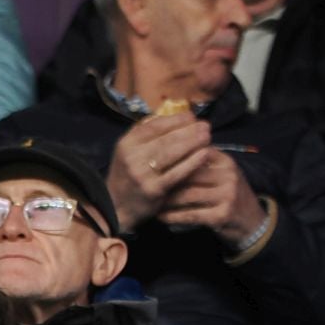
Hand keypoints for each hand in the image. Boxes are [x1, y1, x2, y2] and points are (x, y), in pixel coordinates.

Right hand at [105, 113, 213, 231]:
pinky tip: (205, 155)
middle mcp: (133, 157)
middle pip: (166, 138)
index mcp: (127, 143)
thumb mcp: (128, 150)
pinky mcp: (154, 190)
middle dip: (189, 130)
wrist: (116, 207)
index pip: (154, 126)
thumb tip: (172, 116)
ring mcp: (143, 174)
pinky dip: (192, 162)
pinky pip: (177, 173)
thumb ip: (145, 132)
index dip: (176, 119)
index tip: (192, 117)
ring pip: (172, 153)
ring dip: (193, 143)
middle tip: (206, 126)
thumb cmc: (127, 175)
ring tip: (207, 137)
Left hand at [157, 149, 266, 246]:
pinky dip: (173, 217)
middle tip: (145, 183)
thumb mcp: (222, 174)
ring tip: (151, 201)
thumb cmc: (229, 196)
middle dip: (165, 179)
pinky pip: (191, 215)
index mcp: (225, 161)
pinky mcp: (222, 215)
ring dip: (166, 199)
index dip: (172, 158)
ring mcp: (226, 195)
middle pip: (189, 173)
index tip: (150, 163)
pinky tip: (160, 217)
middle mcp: (227, 175)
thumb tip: (169, 150)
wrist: (252, 222)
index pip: (194, 153)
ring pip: (187, 195)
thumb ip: (202, 163)